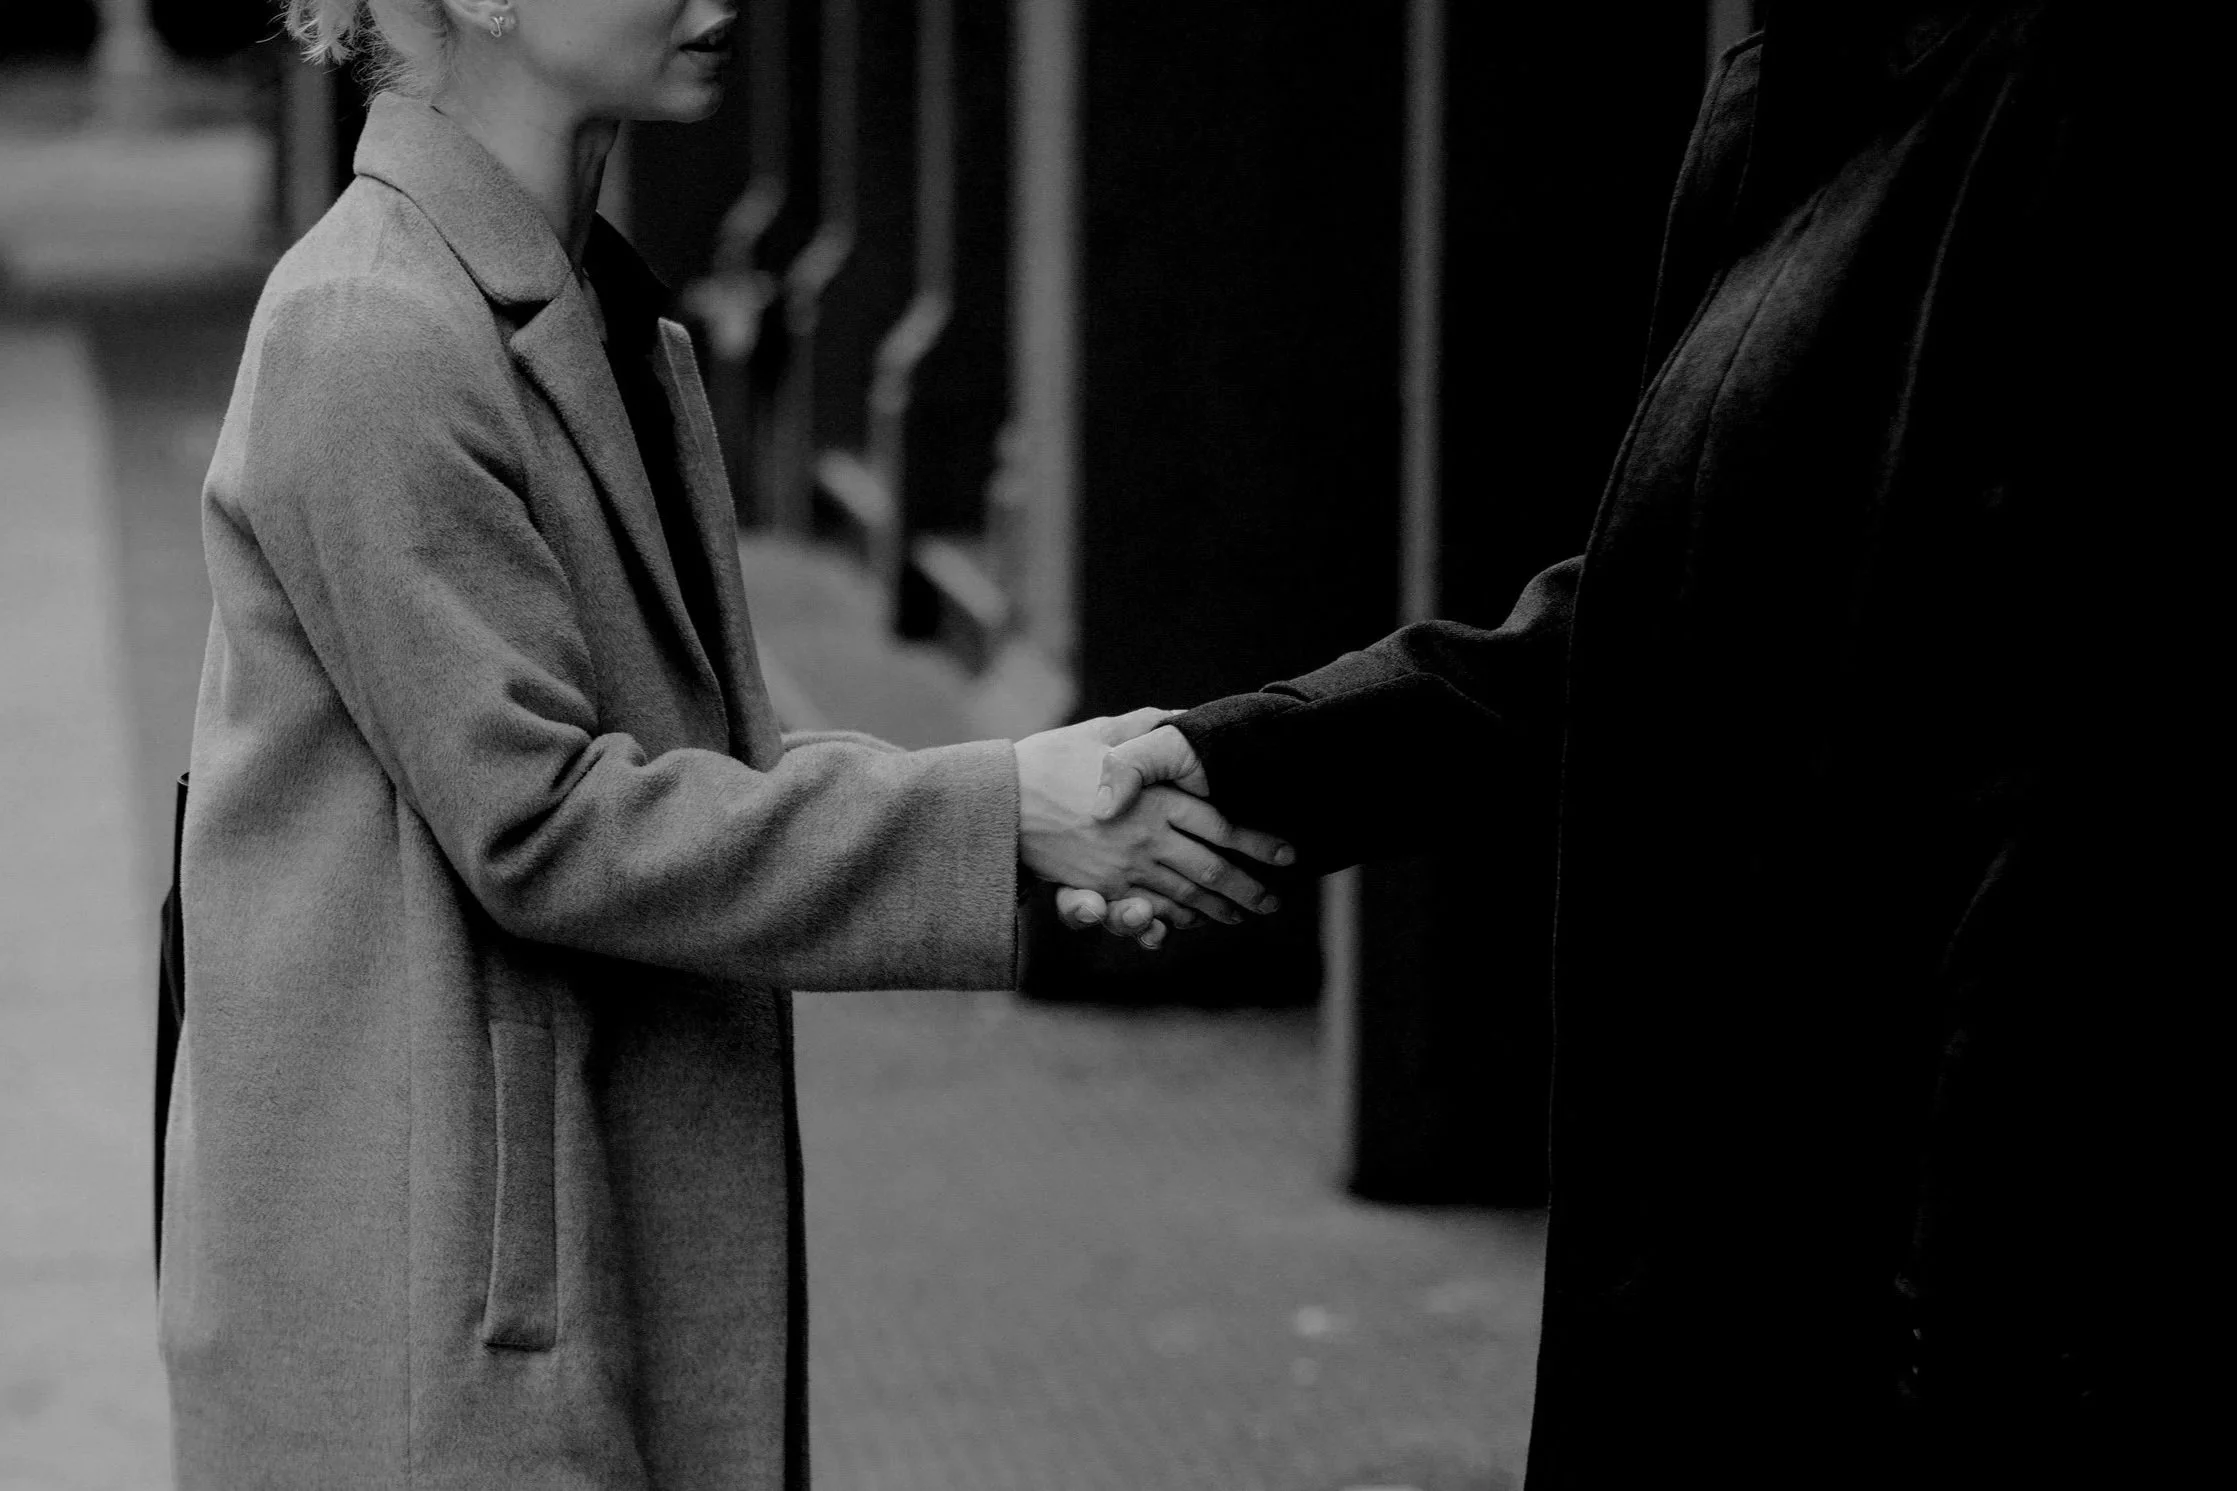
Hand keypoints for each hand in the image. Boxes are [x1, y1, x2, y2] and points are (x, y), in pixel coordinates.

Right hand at [1016, 711, 1291, 929]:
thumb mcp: (1100, 732)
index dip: (1258, 843)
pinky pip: (1148, 909)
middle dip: (1248, 887)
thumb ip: (1145, 727)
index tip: (1287, 854)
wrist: (999, 803)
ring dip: (1219, 908)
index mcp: (1154, 798)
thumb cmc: (1049, 761)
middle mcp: (1145, 837)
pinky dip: (1175, 918)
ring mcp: (1124, 868)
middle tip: (1274, 901)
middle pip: (1211, 869)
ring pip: (1184, 895)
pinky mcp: (1101, 888)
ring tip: (1243, 915)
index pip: (1219, 825)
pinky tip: (1190, 922)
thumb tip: (1181, 716)